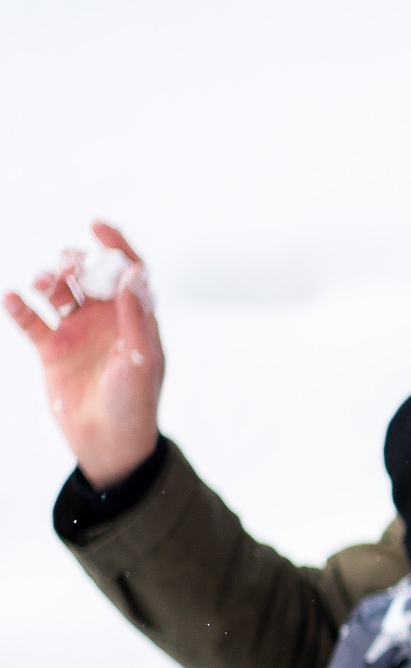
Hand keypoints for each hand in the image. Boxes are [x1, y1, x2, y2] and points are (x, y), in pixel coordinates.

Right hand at [5, 222, 165, 487]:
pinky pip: (30, 319)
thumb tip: (133, 273)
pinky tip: (13, 297)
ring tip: (44, 284)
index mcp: (135, 318)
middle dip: (75, 262)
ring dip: (48, 279)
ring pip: (57, 291)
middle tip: (66, 266)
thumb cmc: (135, 402)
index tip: (97, 225)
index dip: (115, 245)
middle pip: (87, 275)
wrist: (109, 442)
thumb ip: (136, 317)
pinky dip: (19, 306)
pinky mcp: (51, 349)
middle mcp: (105, 320)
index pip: (128, 271)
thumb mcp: (140, 359)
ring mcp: (77, 332)